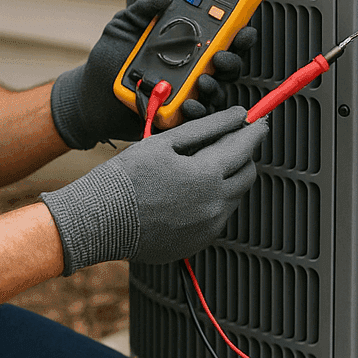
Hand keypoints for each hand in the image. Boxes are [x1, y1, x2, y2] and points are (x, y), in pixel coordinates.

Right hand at [39, 108, 267, 273]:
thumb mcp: (166, 143)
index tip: (258, 120)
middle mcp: (214, 205)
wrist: (100, 221)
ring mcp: (208, 227)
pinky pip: (217, 216)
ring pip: (234, 196)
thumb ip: (207, 128)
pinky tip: (186, 192)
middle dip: (242, 154)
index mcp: (208, 176)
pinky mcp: (198, 242)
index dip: (254, 130)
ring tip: (197, 166)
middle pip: (247, 173)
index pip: (245, 147)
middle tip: (227, 141)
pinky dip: (212, 200)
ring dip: (227, 178)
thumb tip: (237, 115)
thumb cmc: (127, 178)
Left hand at [50, 0, 258, 147]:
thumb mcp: (124, 25)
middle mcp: (192, 69)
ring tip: (204, 81)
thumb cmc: (109, 58)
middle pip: (226, 65)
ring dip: (216, 86)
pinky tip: (190, 103)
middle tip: (222, 56)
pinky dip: (197, 111)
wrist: (88, 95)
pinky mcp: (176, 116)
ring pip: (216, 92)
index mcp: (186, 45)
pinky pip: (196, 117)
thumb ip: (145, 7)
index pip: (220, 38)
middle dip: (232, 60)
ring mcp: (186, 93)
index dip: (238, 33)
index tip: (244, 29)